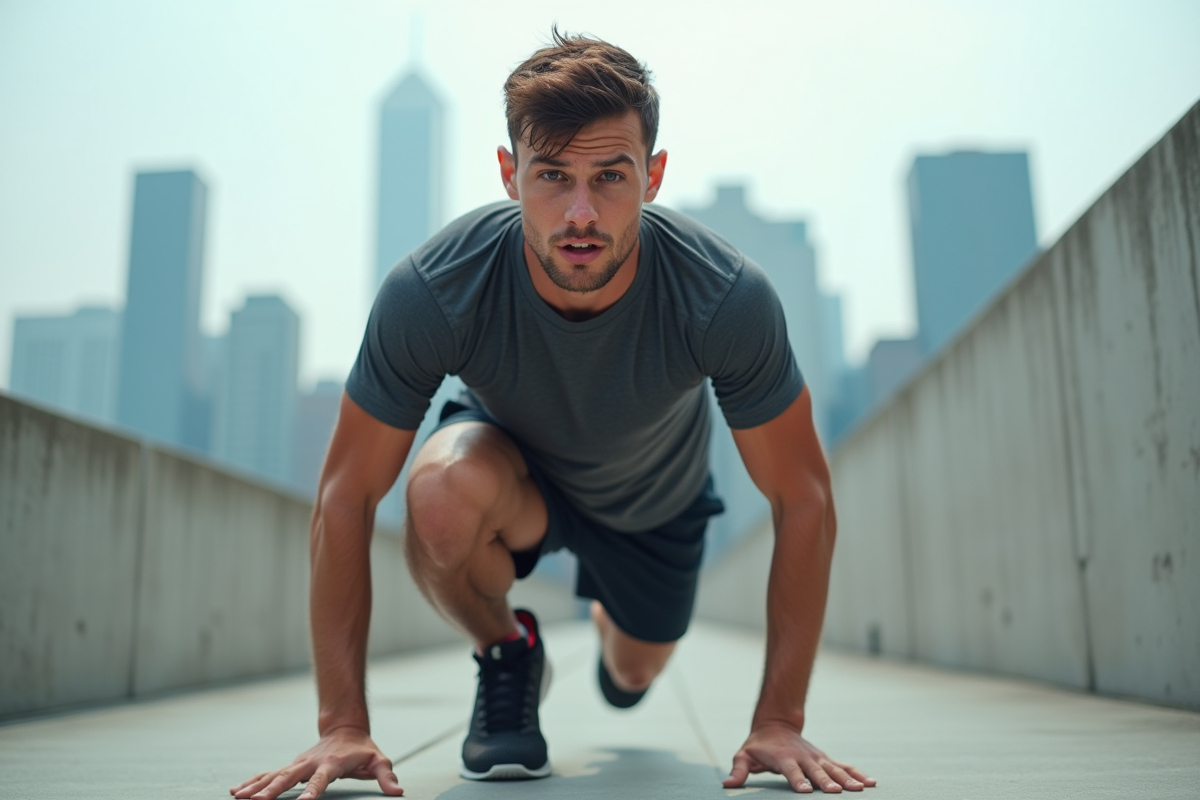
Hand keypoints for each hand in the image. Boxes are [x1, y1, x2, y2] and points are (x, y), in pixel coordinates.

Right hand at [229, 726, 403, 799]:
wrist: (346, 730)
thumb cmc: (363, 750)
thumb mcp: (379, 761)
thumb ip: (386, 776)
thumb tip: (398, 791)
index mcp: (333, 763)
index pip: (322, 778)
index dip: (313, 790)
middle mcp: (311, 762)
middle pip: (290, 776)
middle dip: (274, 789)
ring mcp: (299, 763)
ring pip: (275, 774)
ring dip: (257, 786)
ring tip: (239, 797)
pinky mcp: (292, 766)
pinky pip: (269, 774)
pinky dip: (253, 781)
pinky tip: (237, 791)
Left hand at [722, 722, 875, 793]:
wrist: (776, 725)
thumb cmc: (758, 746)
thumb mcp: (744, 755)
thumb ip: (738, 770)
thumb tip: (727, 784)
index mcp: (783, 758)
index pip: (791, 771)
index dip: (797, 780)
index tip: (805, 791)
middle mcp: (803, 757)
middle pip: (816, 771)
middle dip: (826, 782)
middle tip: (835, 793)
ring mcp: (816, 757)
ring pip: (834, 768)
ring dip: (847, 779)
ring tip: (861, 789)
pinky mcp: (825, 759)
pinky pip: (844, 766)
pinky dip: (857, 773)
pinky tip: (871, 783)